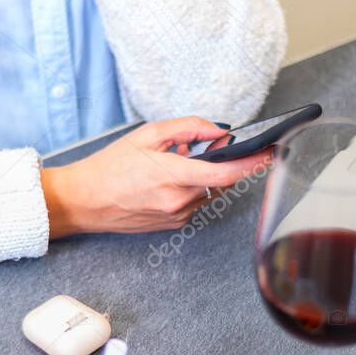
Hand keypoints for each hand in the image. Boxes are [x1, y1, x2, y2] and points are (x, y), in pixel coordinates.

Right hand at [41, 116, 270, 237]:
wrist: (85, 201)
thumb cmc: (110, 167)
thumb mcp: (147, 135)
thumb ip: (188, 128)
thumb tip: (218, 131)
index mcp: (173, 177)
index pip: (225, 174)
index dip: (252, 164)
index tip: (270, 154)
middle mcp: (179, 202)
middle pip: (219, 181)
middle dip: (219, 162)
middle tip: (206, 146)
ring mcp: (177, 217)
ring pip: (206, 192)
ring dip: (201, 176)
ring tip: (172, 163)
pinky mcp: (172, 225)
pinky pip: (193, 202)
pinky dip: (189, 188)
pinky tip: (166, 180)